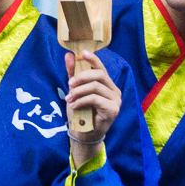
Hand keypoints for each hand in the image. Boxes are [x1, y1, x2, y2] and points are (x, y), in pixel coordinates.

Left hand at [64, 50, 120, 164]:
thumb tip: (69, 55)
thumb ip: (73, 74)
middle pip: (99, 74)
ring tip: (69, 99)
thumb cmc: (81, 112)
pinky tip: (74, 106)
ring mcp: (116, 100)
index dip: (93, 58)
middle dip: (81, 77)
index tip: (82, 52)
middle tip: (69, 84)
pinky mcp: (113, 109)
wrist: (83, 133)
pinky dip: (81, 101)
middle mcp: (114, 90)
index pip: (101, 67)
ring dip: (78, 91)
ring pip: (95, 86)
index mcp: (106, 84)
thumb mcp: (75, 91)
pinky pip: (95, 99)